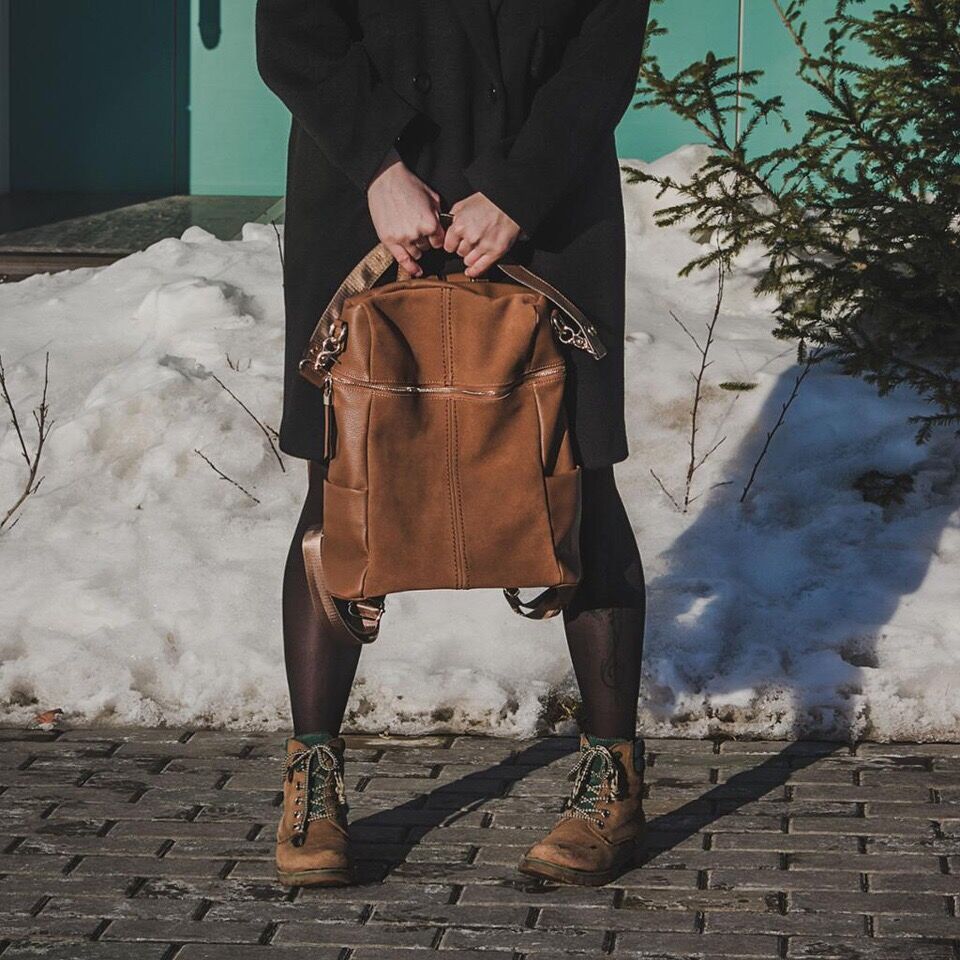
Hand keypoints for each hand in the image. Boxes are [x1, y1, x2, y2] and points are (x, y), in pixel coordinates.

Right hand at [367, 148, 445, 277]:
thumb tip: (443, 227)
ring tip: (410, 236)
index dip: (436, 237)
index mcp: (430, 223)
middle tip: (418, 229)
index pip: (439, 241)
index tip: (433, 234)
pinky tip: (416, 272)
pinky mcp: (389, 240)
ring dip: (416, 248)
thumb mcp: (432, 197)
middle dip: (425, 241)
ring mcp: (402, 238)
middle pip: (427, 247)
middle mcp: (417, 234)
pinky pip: (402, 260)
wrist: (385, 180)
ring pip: (416, 253)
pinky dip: (410, 267)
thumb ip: (439, 215)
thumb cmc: (408, 185)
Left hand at [444, 193, 520, 277]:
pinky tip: (470, 271)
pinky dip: (474, 271)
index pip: (448, 245)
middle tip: (470, 241)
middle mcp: (471, 237)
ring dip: (470, 257)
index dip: (452, 243)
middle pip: (459, 253)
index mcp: (460, 225)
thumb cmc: (488, 201)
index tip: (455, 243)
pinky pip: (480, 268)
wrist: (509, 202)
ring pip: (468, 261)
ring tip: (476, 249)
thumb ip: (453, 218)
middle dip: (463, 248)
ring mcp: (483, 246)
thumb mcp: (464, 204)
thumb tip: (447, 227)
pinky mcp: (495, 252)